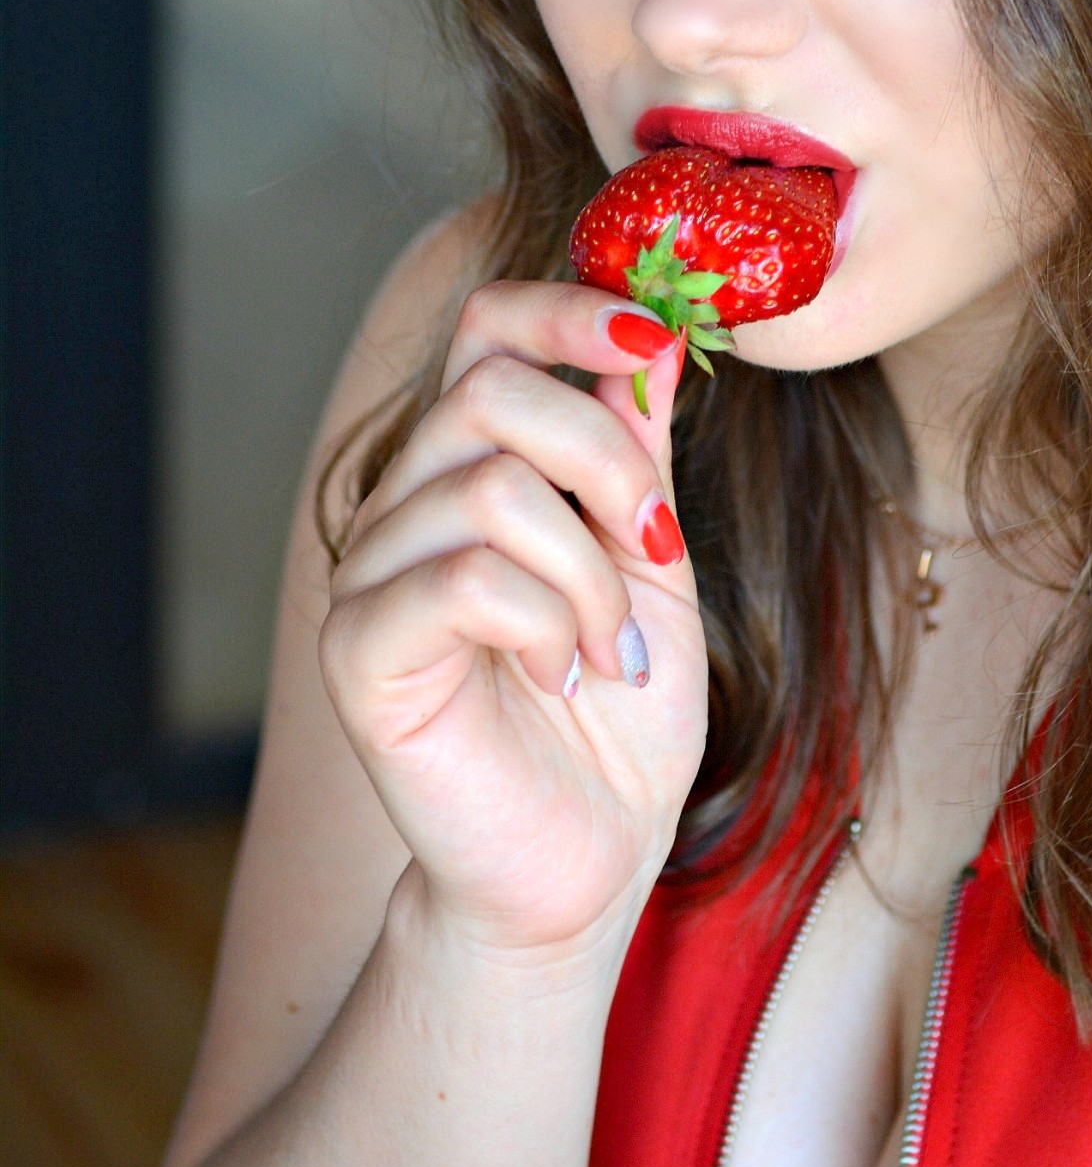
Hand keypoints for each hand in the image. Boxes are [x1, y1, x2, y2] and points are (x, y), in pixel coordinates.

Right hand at [317, 281, 708, 959]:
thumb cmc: (620, 716)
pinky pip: (465, 579)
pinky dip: (545, 625)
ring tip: (608, 649)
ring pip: (491, 488)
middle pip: (492, 389)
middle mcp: (407, 499)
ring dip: (590, 573)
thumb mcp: (652, 564)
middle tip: (652, 551)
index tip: (657, 342)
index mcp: (474, 463)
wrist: (587, 856)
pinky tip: (560, 677)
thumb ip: (638, 455)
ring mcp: (372, 571)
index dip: (570, 310)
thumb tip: (653, 341)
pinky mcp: (359, 648)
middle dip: (606, 461)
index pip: (489, 326)